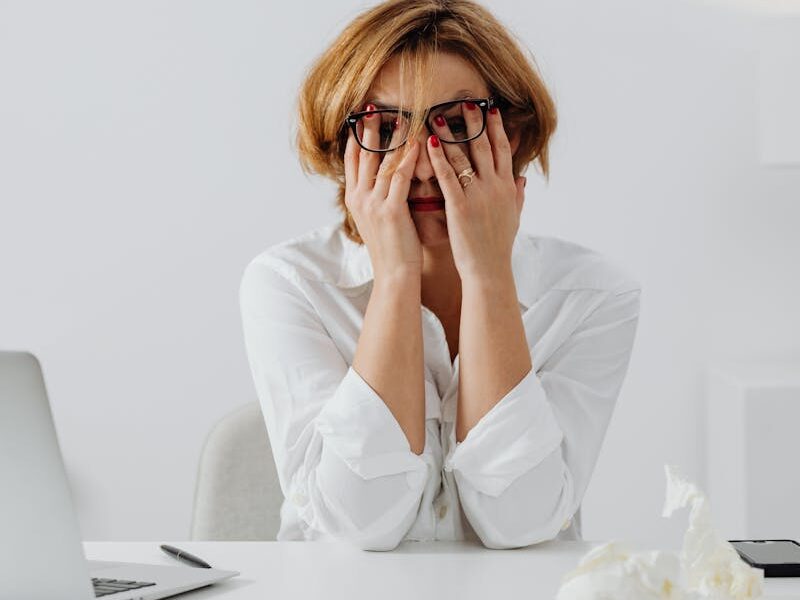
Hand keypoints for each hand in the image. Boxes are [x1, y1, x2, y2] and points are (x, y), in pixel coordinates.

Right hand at [344, 106, 422, 280]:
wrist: (394, 275)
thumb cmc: (393, 249)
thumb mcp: (378, 219)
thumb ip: (378, 196)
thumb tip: (386, 176)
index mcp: (354, 200)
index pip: (351, 160)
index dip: (356, 137)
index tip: (360, 117)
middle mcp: (359, 198)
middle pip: (362, 155)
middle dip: (368, 129)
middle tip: (373, 107)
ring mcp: (372, 204)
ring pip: (381, 162)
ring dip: (392, 137)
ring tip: (401, 116)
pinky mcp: (390, 211)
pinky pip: (400, 177)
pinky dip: (409, 157)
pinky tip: (418, 142)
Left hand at [425, 103, 525, 281]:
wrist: (489, 271)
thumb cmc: (498, 247)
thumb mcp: (514, 217)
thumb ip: (517, 195)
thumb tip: (522, 177)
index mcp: (507, 187)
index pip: (503, 150)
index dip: (497, 128)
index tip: (491, 108)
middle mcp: (495, 187)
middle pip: (485, 146)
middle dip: (476, 122)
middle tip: (466, 100)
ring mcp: (478, 196)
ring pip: (464, 157)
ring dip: (451, 133)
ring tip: (439, 114)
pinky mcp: (460, 207)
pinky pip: (447, 176)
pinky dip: (438, 157)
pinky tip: (429, 142)